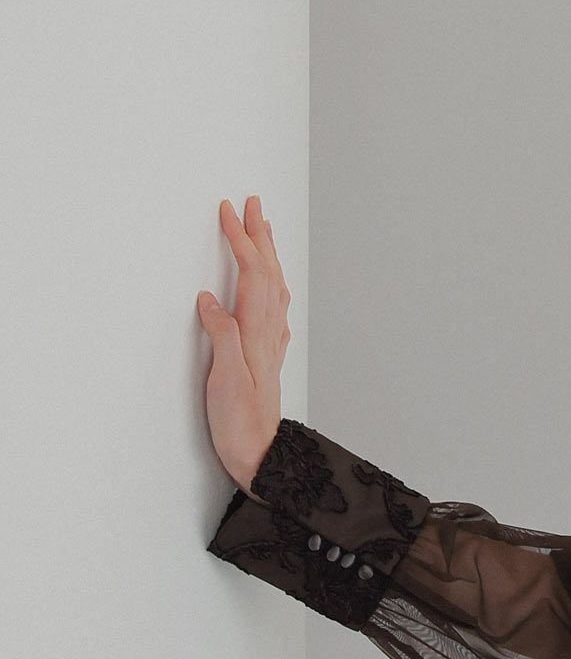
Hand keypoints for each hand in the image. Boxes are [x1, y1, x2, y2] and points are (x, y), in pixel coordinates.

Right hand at [197, 195, 290, 491]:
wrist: (261, 454)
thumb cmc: (240, 422)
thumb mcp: (224, 378)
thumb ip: (220, 336)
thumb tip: (209, 299)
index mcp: (257, 331)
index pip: (251, 272)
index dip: (241, 239)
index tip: (229, 211)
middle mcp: (268, 331)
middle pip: (268, 272)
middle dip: (259, 235)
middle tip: (252, 203)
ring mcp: (270, 342)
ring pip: (273, 285)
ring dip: (267, 254)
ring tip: (263, 230)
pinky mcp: (266, 355)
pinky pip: (273, 305)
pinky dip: (269, 282)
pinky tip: (268, 285)